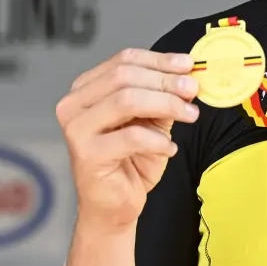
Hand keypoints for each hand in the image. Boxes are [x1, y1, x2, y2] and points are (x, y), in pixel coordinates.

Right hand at [56, 48, 200, 229]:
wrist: (113, 205)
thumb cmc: (129, 162)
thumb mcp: (151, 121)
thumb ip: (164, 97)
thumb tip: (188, 76)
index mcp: (86, 89)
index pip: (124, 60)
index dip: (159, 60)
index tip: (188, 65)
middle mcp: (74, 105)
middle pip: (124, 76)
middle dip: (165, 81)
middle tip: (192, 89)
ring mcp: (77, 129)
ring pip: (126, 100)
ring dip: (165, 104)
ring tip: (190, 115)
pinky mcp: (87, 154)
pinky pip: (131, 136)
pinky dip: (158, 140)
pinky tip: (169, 148)